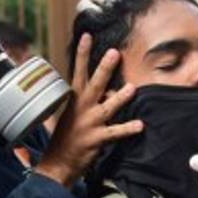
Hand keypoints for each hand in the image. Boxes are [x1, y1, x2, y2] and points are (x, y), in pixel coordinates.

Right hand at [35, 33, 142, 186]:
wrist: (57, 162)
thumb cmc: (66, 136)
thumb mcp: (72, 113)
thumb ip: (88, 99)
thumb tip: (108, 89)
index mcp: (74, 99)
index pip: (78, 72)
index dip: (82, 54)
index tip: (86, 35)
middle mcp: (81, 108)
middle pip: (94, 83)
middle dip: (104, 68)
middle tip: (114, 52)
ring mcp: (89, 123)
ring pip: (107, 107)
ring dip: (120, 98)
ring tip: (131, 88)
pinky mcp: (96, 139)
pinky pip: (115, 132)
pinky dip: (127, 129)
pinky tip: (140, 125)